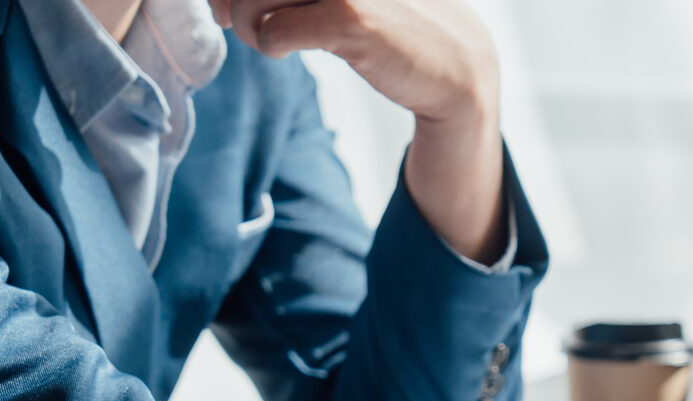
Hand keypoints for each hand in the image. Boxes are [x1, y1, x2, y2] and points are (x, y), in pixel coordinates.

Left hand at [218, 1, 506, 262]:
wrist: (467, 98)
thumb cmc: (416, 58)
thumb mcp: (373, 14)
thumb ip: (327, 0)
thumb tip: (253, 4)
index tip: (229, 4)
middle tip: (224, 16)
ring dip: (246, 17)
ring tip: (261, 38)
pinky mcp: (358, 19)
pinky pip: (283, 27)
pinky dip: (270, 41)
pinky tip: (281, 51)